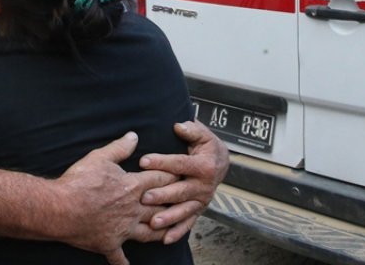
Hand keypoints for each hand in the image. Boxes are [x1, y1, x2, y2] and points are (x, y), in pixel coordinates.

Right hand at [55, 132, 178, 264]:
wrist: (59, 209)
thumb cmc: (79, 182)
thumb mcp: (99, 158)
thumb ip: (119, 148)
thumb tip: (134, 135)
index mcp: (132, 187)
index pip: (160, 181)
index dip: (172, 177)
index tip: (183, 176)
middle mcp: (133, 210)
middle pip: (161, 208)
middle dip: (174, 205)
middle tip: (185, 204)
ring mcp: (123, 229)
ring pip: (149, 233)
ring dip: (160, 232)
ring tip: (170, 232)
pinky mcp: (109, 244)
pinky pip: (119, 257)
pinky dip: (124, 263)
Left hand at [139, 121, 229, 242]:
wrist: (221, 162)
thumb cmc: (207, 147)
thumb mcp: (202, 134)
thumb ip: (191, 130)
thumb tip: (179, 126)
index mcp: (203, 165)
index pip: (180, 164)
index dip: (162, 162)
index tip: (143, 161)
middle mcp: (204, 185)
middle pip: (181, 190)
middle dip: (162, 194)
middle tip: (145, 197)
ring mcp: (201, 200)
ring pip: (184, 210)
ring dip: (169, 217)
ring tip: (154, 222)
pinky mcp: (198, 209)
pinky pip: (189, 223)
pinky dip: (178, 232)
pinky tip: (165, 238)